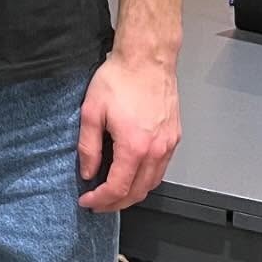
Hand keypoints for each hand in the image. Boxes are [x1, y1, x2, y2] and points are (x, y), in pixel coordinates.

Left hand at [77, 52, 179, 211]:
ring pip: (152, 183)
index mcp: (134, 147)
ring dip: (133, 193)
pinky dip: (146, 178)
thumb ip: (88, 146)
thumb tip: (88, 171)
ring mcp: (169, 145)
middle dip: (116, 203)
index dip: (100, 200)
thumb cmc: (119, 79)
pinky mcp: (174, 137)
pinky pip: (161, 168)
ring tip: (113, 192)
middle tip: (98, 203)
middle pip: (138, 192)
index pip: (118, 188)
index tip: (87, 201)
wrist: (147, 59)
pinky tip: (132, 173)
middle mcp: (156, 151)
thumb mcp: (91, 111)